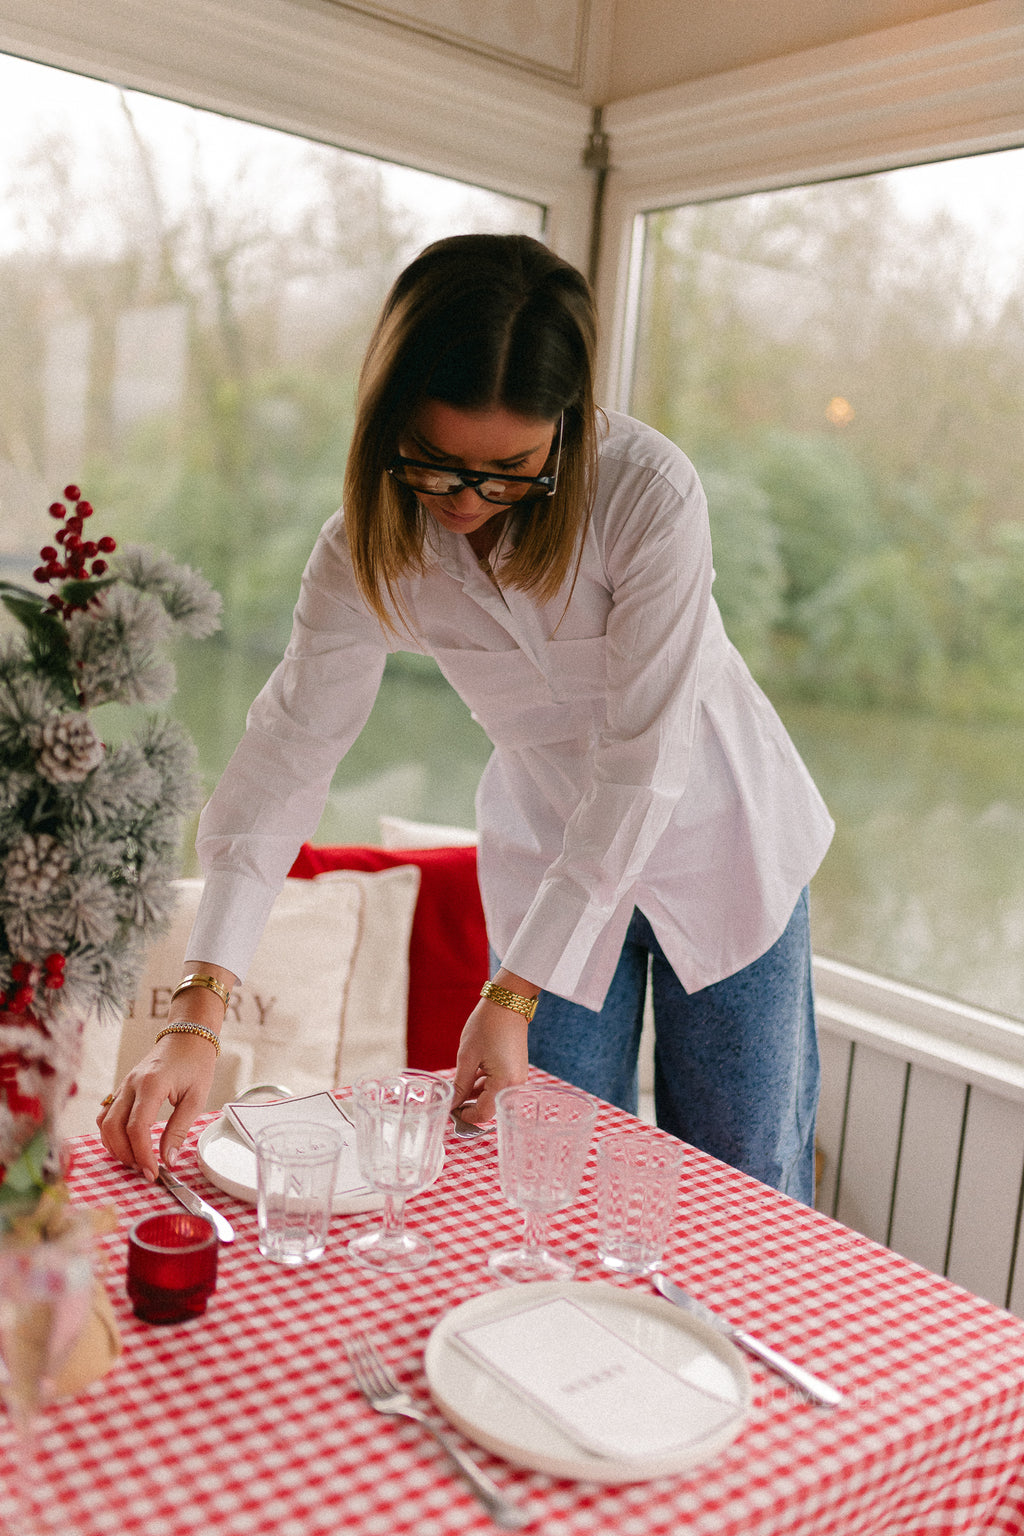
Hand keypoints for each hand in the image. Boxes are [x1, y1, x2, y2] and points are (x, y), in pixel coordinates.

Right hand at [97, 1033, 216, 1182]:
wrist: (187, 1036)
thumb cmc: (195, 1063)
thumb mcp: (196, 1098)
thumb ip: (179, 1130)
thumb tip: (168, 1160)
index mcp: (151, 1084)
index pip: (137, 1128)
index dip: (142, 1154)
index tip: (153, 1172)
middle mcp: (131, 1084)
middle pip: (112, 1128)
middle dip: (125, 1155)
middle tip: (144, 1169)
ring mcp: (123, 1085)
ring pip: (103, 1123)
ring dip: (115, 1146)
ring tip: (136, 1159)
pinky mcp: (121, 1088)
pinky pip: (106, 1114)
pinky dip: (111, 1133)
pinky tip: (126, 1144)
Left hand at [452, 981, 532, 1123]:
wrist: (508, 1003)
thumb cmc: (487, 1026)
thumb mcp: (468, 1057)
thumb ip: (460, 1085)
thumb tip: (451, 1105)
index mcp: (504, 1082)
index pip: (484, 1113)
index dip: (465, 1116)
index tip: (450, 1112)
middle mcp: (516, 1084)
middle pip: (490, 1106)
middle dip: (470, 1105)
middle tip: (452, 1099)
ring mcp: (518, 1077)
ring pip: (494, 1095)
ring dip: (476, 1094)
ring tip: (459, 1084)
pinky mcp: (516, 1069)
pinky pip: (499, 1084)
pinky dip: (485, 1084)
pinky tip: (472, 1075)